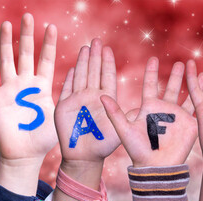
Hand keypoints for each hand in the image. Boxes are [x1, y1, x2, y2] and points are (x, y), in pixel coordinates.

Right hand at [0, 13, 57, 194]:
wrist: (25, 154)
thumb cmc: (45, 137)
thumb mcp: (61, 114)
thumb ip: (70, 99)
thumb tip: (92, 90)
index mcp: (42, 86)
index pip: (46, 59)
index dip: (48, 43)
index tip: (52, 26)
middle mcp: (25, 84)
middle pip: (26, 53)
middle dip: (28, 35)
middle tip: (28, 15)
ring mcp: (9, 89)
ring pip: (7, 60)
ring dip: (6, 42)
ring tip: (6, 23)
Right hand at [55, 39, 120, 165]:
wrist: (84, 157)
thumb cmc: (103, 145)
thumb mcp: (118, 130)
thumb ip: (123, 117)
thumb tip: (138, 107)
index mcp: (105, 99)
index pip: (106, 76)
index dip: (107, 62)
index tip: (108, 48)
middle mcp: (92, 96)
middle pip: (93, 72)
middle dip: (95, 56)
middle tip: (97, 40)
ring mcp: (77, 100)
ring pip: (80, 76)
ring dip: (83, 62)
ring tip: (85, 48)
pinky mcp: (64, 107)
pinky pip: (66, 89)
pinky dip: (69, 78)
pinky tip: (72, 67)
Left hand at [100, 57, 202, 167]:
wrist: (156, 168)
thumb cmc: (138, 151)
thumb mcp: (124, 130)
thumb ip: (115, 113)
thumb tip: (101, 97)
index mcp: (149, 108)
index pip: (151, 85)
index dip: (152, 72)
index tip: (154, 58)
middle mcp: (164, 110)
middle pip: (171, 87)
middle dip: (177, 75)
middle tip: (182, 62)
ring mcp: (178, 116)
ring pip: (187, 94)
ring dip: (192, 82)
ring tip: (200, 69)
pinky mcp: (190, 124)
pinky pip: (197, 107)